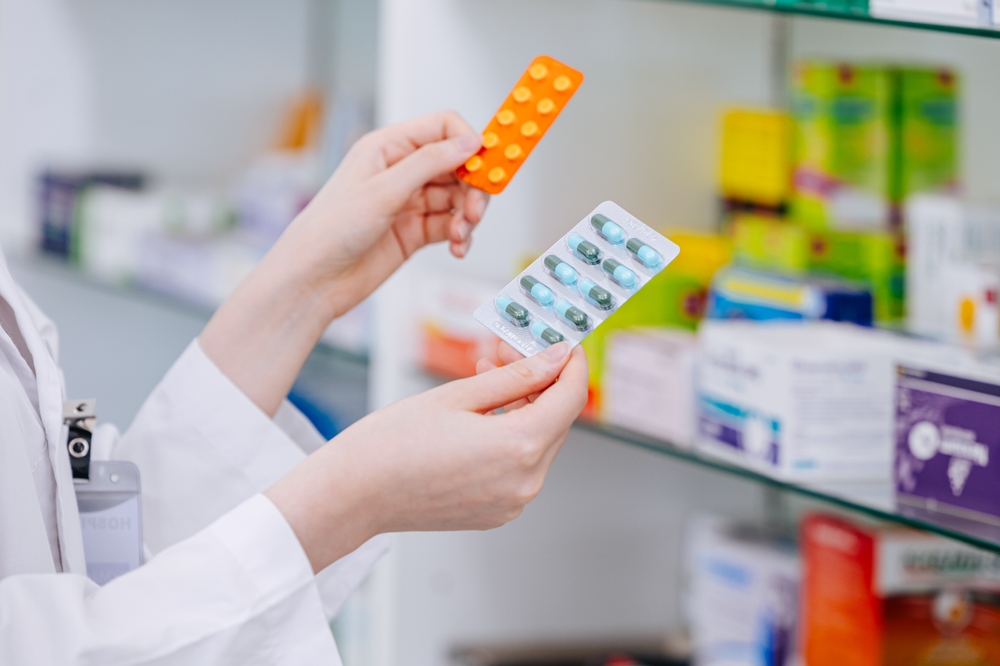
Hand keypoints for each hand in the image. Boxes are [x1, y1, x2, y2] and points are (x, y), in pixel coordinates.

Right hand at [265, 342, 588, 572]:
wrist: (352, 495)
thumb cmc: (392, 443)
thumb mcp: (457, 395)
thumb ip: (515, 375)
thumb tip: (557, 358)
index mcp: (519, 448)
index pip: (570, 398)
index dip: (571, 365)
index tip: (562, 344)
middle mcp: (525, 482)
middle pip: (556, 420)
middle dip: (539, 381)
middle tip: (504, 351)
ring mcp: (512, 502)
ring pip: (538, 442)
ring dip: (521, 407)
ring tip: (484, 376)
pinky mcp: (497, 512)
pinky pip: (518, 466)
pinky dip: (508, 437)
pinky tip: (478, 416)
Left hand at [267, 110, 488, 317]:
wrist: (314, 279)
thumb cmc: (331, 229)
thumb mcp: (384, 190)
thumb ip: (430, 163)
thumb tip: (469, 142)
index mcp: (387, 147)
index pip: (442, 128)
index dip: (468, 143)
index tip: (487, 165)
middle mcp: (400, 171)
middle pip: (456, 165)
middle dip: (473, 187)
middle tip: (476, 211)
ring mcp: (408, 202)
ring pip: (457, 198)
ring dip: (467, 216)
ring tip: (460, 234)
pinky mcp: (414, 231)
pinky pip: (449, 225)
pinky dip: (459, 236)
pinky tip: (457, 247)